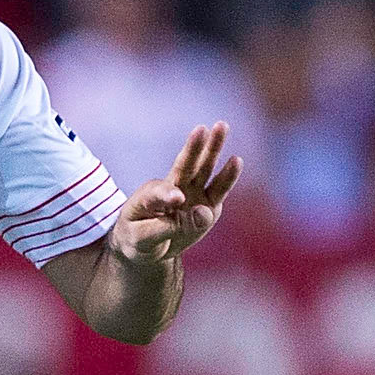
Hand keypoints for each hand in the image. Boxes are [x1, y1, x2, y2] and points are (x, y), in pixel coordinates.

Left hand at [107, 123, 242, 265]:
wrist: (146, 247)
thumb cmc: (138, 238)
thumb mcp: (141, 238)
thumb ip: (167, 228)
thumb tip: (204, 213)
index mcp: (151, 195)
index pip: (161, 192)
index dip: (168, 194)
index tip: (177, 199)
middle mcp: (174, 188)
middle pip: (185, 165)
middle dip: (194, 148)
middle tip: (202, 129)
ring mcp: (193, 196)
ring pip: (204, 170)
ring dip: (213, 149)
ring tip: (222, 127)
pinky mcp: (209, 207)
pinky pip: (219, 191)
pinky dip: (228, 177)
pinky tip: (236, 160)